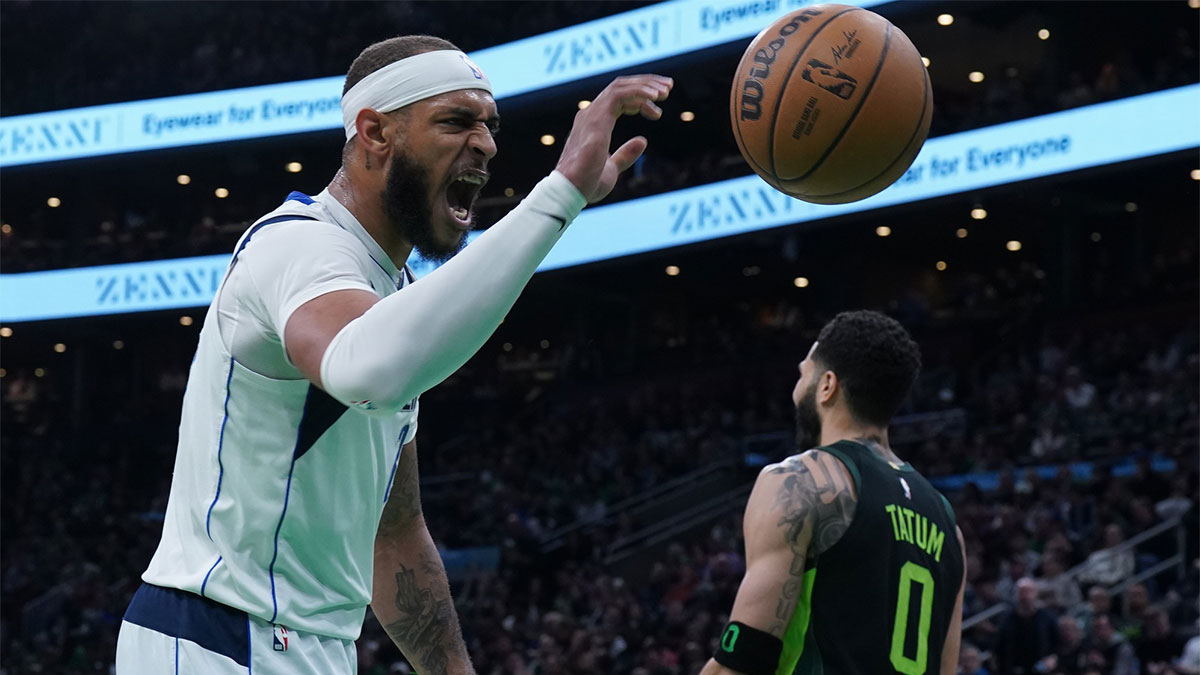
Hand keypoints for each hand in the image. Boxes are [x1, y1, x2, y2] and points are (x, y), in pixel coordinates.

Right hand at [555, 74, 672, 202]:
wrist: (571, 190)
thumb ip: (625, 154)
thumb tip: (643, 141)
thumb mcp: (612, 168)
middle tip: (668, 87)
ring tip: (666, 91)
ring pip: (621, 86)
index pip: (618, 100)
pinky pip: (621, 94)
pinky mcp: (598, 116)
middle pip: (620, 87)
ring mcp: (592, 113)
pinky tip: (656, 99)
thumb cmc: (586, 184)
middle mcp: (590, 114)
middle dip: (646, 84)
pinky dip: (640, 92)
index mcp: (593, 124)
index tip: (658, 109)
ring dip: (646, 85)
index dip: (640, 99)